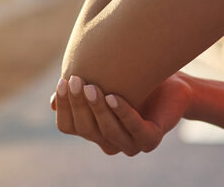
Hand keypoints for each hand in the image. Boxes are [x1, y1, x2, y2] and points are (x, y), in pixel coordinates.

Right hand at [52, 72, 193, 155]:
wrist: (172, 82)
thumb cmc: (134, 79)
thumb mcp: (102, 81)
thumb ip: (80, 91)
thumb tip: (52, 102)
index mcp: (94, 130)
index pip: (68, 126)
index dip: (64, 106)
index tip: (63, 81)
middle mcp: (109, 141)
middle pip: (85, 128)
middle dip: (78, 104)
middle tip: (76, 79)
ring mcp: (130, 144)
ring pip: (107, 131)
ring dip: (98, 108)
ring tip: (92, 86)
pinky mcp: (150, 140)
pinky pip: (134, 129)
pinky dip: (123, 113)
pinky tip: (114, 96)